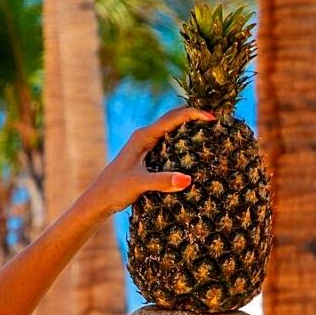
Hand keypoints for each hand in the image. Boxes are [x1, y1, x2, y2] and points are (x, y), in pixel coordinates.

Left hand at [86, 106, 215, 214]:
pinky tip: (194, 148)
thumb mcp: (139, 185)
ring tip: (211, 129)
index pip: (173, 118)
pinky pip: (169, 140)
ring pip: (172, 128)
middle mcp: (144, 136)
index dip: (194, 114)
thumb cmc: (115, 189)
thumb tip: (188, 180)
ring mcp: (145, 144)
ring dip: (190, 125)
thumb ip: (162, 181)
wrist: (98, 199)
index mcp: (143, 137)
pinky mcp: (147, 154)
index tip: (213, 118)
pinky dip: (183, 139)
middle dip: (194, 115)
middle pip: (174, 118)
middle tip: (217, 120)